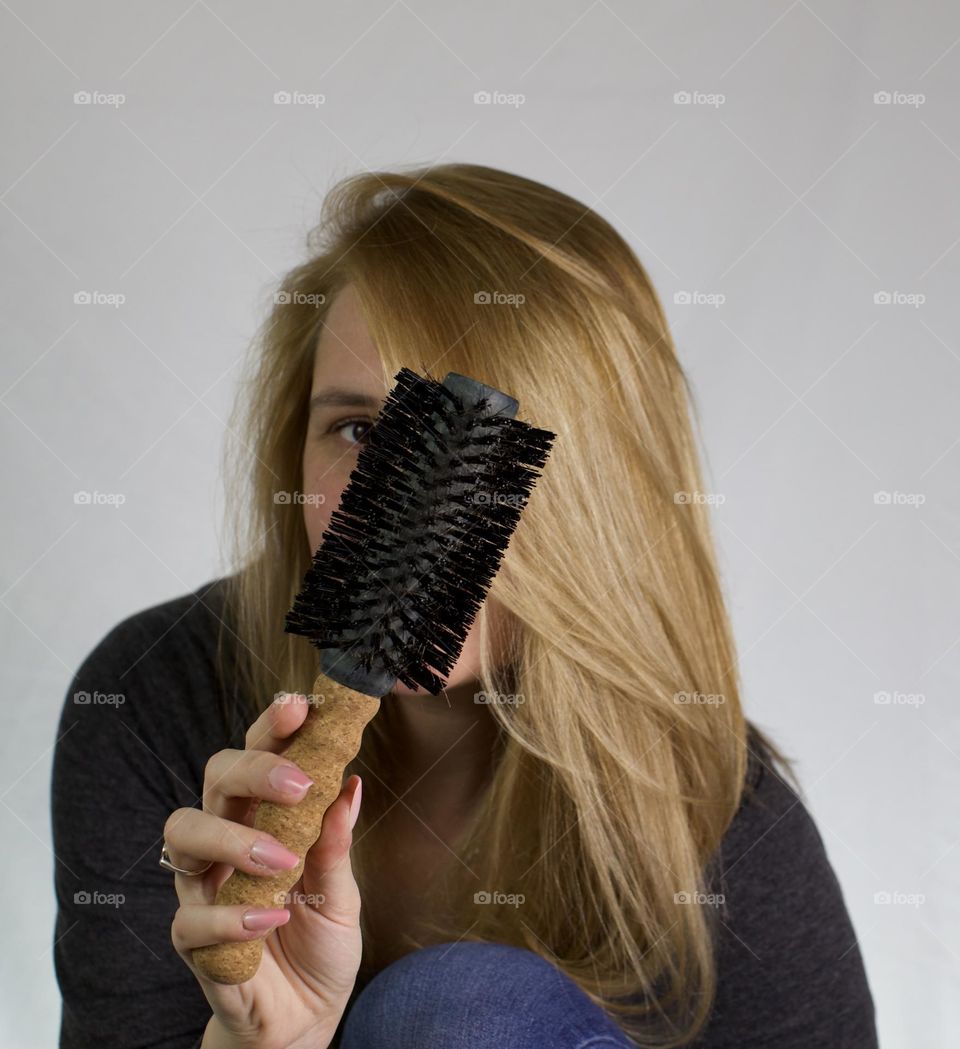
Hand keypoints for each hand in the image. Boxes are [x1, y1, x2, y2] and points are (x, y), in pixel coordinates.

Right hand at [164, 693, 362, 1048]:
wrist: (306, 1020)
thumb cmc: (319, 946)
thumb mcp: (341, 891)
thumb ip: (335, 842)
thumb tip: (350, 782)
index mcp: (261, 821)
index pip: (255, 758)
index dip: (270, 728)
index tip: (299, 707)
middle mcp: (225, 845)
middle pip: (213, 780)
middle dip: (254, 769)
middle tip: (299, 784)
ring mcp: (203, 890)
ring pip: (182, 836)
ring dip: (233, 839)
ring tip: (281, 860)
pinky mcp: (195, 943)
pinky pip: (190, 920)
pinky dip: (232, 917)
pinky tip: (273, 919)